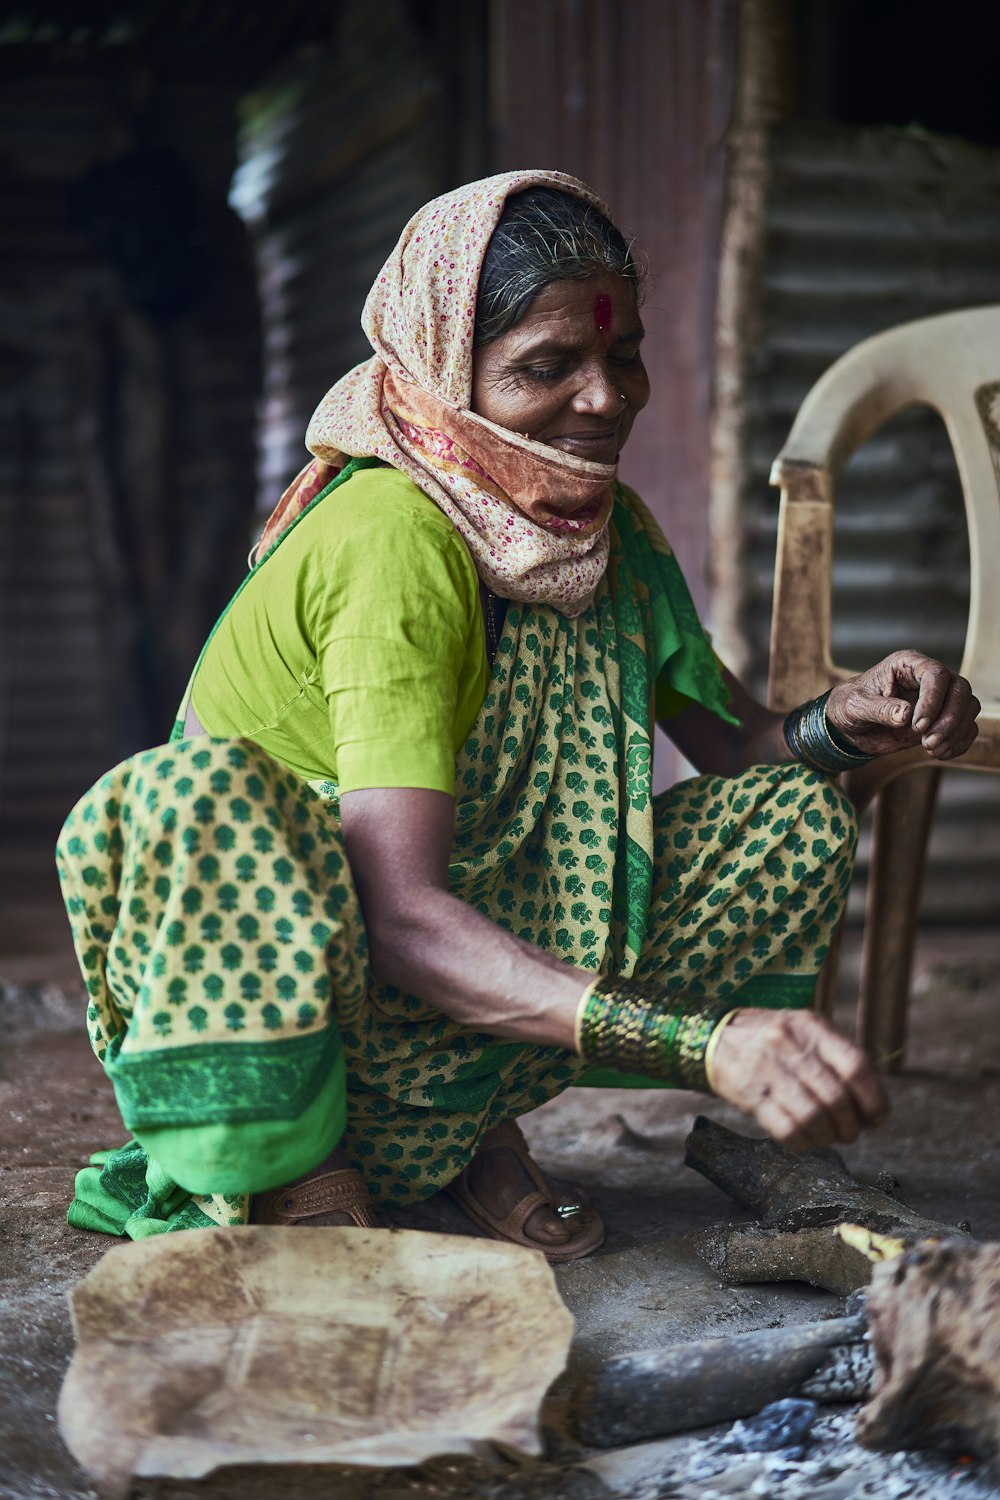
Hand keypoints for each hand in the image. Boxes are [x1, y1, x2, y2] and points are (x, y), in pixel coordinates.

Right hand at [708, 1008, 888, 1151]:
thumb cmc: (773, 1039)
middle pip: (835, 1097)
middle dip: (850, 1125)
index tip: (876, 1117)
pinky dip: (803, 1143)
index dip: (873, 1098)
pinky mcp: (750, 1095)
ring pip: (812, 1117)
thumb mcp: (805, 1030)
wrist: (715, 1036)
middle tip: (850, 1133)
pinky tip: (805, 1140)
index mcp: (811, 1027)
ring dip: (827, 1136)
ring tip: (827, 1136)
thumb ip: (837, 1057)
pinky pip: (786, 1130)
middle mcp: (789, 1045)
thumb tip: (872, 1102)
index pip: (855, 1065)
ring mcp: (767, 1070)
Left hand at [826, 651, 979, 760]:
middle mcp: (926, 678)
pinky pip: (965, 727)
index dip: (933, 700)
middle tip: (927, 742)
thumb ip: (879, 709)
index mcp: (907, 665)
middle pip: (960, 689)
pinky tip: (941, 754)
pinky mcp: (941, 719)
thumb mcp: (855, 706)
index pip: (936, 674)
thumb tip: (906, 714)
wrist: (849, 725)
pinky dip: (960, 742)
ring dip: (956, 732)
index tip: (917, 726)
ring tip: (931, 749)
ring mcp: (938, 699)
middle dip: (949, 719)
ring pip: (968, 706)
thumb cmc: (848, 706)